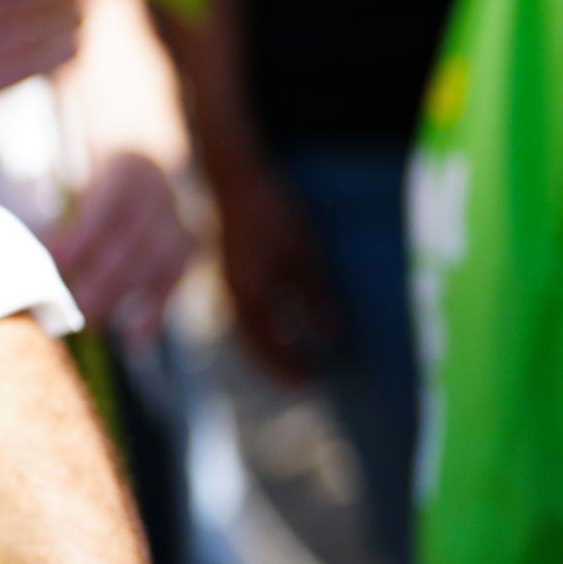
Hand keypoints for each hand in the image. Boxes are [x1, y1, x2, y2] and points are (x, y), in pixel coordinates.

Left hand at [46, 151, 195, 344]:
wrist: (141, 167)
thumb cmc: (91, 187)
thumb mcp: (76, 183)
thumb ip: (59, 217)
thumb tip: (26, 258)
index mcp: (127, 171)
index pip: (107, 206)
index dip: (83, 236)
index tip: (57, 260)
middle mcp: (160, 195)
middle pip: (135, 241)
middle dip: (104, 277)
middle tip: (75, 305)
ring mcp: (178, 223)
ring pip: (157, 264)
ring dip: (124, 298)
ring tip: (93, 324)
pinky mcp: (187, 251)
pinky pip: (171, 284)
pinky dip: (153, 315)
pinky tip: (134, 343)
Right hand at [204, 155, 338, 383]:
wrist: (234, 179)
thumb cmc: (273, 211)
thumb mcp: (303, 253)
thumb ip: (316, 296)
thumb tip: (333, 335)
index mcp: (252, 296)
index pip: (272, 348)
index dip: (292, 369)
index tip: (314, 384)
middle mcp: (236, 298)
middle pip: (256, 347)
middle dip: (280, 367)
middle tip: (305, 382)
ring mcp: (229, 287)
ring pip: (249, 334)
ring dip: (270, 351)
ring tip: (295, 361)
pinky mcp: (231, 275)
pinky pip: (245, 317)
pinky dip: (263, 331)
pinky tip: (281, 328)